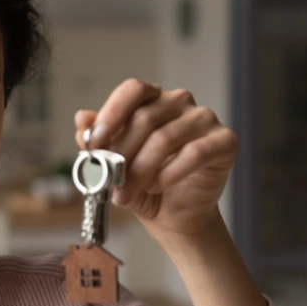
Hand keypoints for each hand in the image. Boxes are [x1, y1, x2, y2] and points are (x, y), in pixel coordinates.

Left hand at [74, 79, 237, 239]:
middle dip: (120, 155)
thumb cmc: (143, 184)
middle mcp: (179, 102)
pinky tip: (156, 187)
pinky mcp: (225, 141)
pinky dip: (169, 174)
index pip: (132, 89)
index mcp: (151, 100)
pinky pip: (194, 153)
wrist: (174, 215)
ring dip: (140, 171)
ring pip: (165, 138)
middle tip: (108, 183)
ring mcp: (204, 119)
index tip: (95, 142)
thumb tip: (81, 119)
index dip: (112, 113)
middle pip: (145, 118)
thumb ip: (98, 141)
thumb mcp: (112, 164)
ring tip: (125, 194)